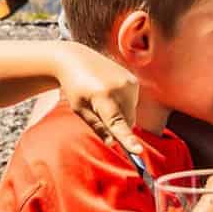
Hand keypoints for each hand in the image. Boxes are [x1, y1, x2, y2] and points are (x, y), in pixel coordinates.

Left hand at [53, 42, 143, 156]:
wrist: (76, 59)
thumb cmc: (74, 87)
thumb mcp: (80, 109)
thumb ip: (98, 127)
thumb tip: (113, 143)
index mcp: (102, 96)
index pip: (117, 123)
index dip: (128, 139)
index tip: (138, 152)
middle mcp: (120, 88)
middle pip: (127, 122)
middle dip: (117, 125)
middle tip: (98, 112)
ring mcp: (129, 82)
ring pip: (131, 113)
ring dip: (121, 114)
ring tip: (103, 99)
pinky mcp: (133, 80)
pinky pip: (133, 103)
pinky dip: (124, 104)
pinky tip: (109, 92)